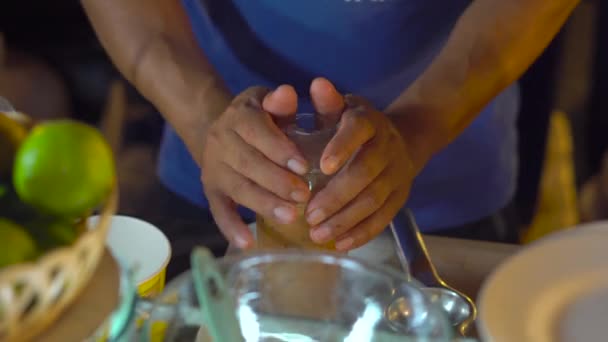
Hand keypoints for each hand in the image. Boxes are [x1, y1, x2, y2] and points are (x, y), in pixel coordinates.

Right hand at [201, 85, 311, 247]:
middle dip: (276, 181)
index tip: (304, 166)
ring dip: (263, 203)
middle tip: (303, 195)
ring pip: (237, 188)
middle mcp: (221, 141)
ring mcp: (213, 168)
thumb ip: (282, 103)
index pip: (257, 132)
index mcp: (239, 116)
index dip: (280, 149)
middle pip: (247, 164)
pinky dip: (231, 227)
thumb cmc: (263, 117)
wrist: (224, 129)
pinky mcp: (211, 190)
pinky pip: (218, 210)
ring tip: (290, 217)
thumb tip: (287, 92)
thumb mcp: (272, 103)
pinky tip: (247, 243)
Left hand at [305, 86, 416, 250]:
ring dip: (346, 219)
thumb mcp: (340, 110)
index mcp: (369, 121)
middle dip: (337, 196)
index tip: (321, 167)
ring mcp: (397, 174)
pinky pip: (384, 219)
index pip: (358, 129)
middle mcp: (387, 146)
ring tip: (317, 233)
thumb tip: (317, 84)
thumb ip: (325, 103)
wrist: (401, 139)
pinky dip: (362, 233)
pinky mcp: (401, 197)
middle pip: (366, 172)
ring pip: (374, 200)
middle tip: (309, 213)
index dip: (342, 146)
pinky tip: (339, 244)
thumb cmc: (353, 127)